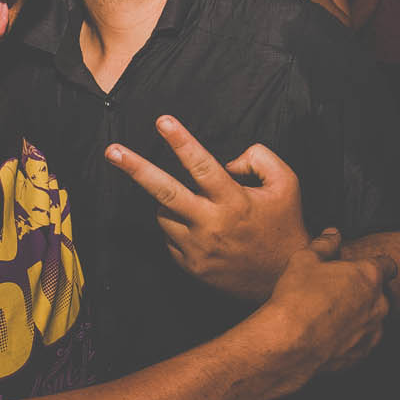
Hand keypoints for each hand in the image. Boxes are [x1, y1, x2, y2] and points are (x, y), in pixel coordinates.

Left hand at [104, 114, 306, 301]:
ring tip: (194, 205)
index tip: (162, 121)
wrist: (282, 278)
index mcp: (234, 201)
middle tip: (111, 151)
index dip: (181, 141)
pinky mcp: (190, 266)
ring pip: (164, 213)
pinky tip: (198, 229)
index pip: (203, 165)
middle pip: (165, 191)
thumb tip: (226, 160)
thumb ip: (259, 159)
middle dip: (136, 168)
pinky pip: (168, 237)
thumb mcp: (287, 183)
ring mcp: (197, 248)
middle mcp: (211, 224)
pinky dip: (177, 227)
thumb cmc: (284, 225)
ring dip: (169, 202)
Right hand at [263, 229, 390, 373]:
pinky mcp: (363, 353)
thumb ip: (324, 244)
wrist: (290, 343)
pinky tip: (329, 336)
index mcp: (369, 276)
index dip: (377, 265)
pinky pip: (363, 342)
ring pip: (374, 320)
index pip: (388, 265)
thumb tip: (333, 234)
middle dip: (365, 292)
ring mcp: (373, 331)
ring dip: (360, 316)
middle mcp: (379, 304)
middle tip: (339, 293)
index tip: (365, 268)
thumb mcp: (305, 260)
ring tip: (331, 317)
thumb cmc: (297, 297)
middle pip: (381, 294)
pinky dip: (352, 338)